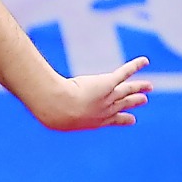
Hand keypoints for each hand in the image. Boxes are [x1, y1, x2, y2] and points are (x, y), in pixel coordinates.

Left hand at [38, 56, 152, 130]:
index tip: (131, 119)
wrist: (58, 108)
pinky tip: (144, 61)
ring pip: (127, 90)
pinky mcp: (107, 83)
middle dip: (133, 102)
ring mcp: (108, 97)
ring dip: (139, 87)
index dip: (122, 119)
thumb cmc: (51, 113)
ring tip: (149, 86)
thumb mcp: (50, 115)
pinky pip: (124, 73)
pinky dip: (135, 66)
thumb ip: (47, 110)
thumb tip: (32, 106)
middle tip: (143, 100)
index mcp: (94, 121)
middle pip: (123, 104)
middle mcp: (105, 110)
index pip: (111, 120)